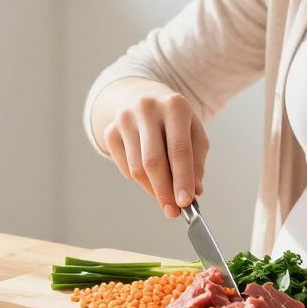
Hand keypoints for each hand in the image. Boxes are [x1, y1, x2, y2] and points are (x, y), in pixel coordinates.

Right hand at [96, 79, 208, 219]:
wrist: (141, 95)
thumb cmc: (174, 119)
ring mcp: (124, 119)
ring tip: (165, 197)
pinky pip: (125, 168)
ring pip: (137, 168)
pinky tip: (149, 175)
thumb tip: (195, 191)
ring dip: (153, 189)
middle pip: (153, 161)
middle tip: (173, 212)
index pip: (178, 150)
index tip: (186, 202)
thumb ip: (197, 161)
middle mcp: (147, 109)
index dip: (182, 178)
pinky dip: (139, 180)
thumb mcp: (193, 131)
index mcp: (174, 106)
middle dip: (164, 191)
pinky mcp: (110, 131)